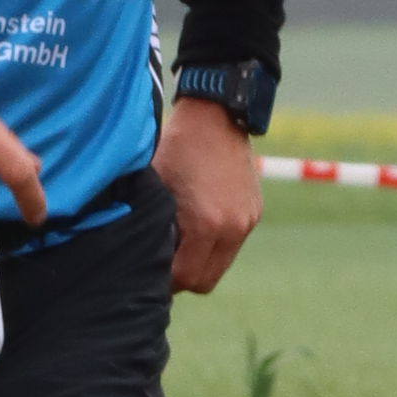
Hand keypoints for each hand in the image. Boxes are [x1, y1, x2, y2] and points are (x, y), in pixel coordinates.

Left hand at [156, 95, 262, 293]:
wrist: (215, 115)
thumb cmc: (176, 149)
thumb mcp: (156, 190)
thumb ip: (154, 229)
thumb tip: (142, 260)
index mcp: (206, 223)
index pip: (185, 278)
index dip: (165, 280)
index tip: (150, 271)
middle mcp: (232, 227)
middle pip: (206, 281)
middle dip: (184, 277)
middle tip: (164, 261)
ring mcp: (247, 220)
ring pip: (221, 264)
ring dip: (201, 261)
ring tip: (181, 240)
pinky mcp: (254, 212)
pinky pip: (233, 244)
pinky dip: (216, 242)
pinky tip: (200, 222)